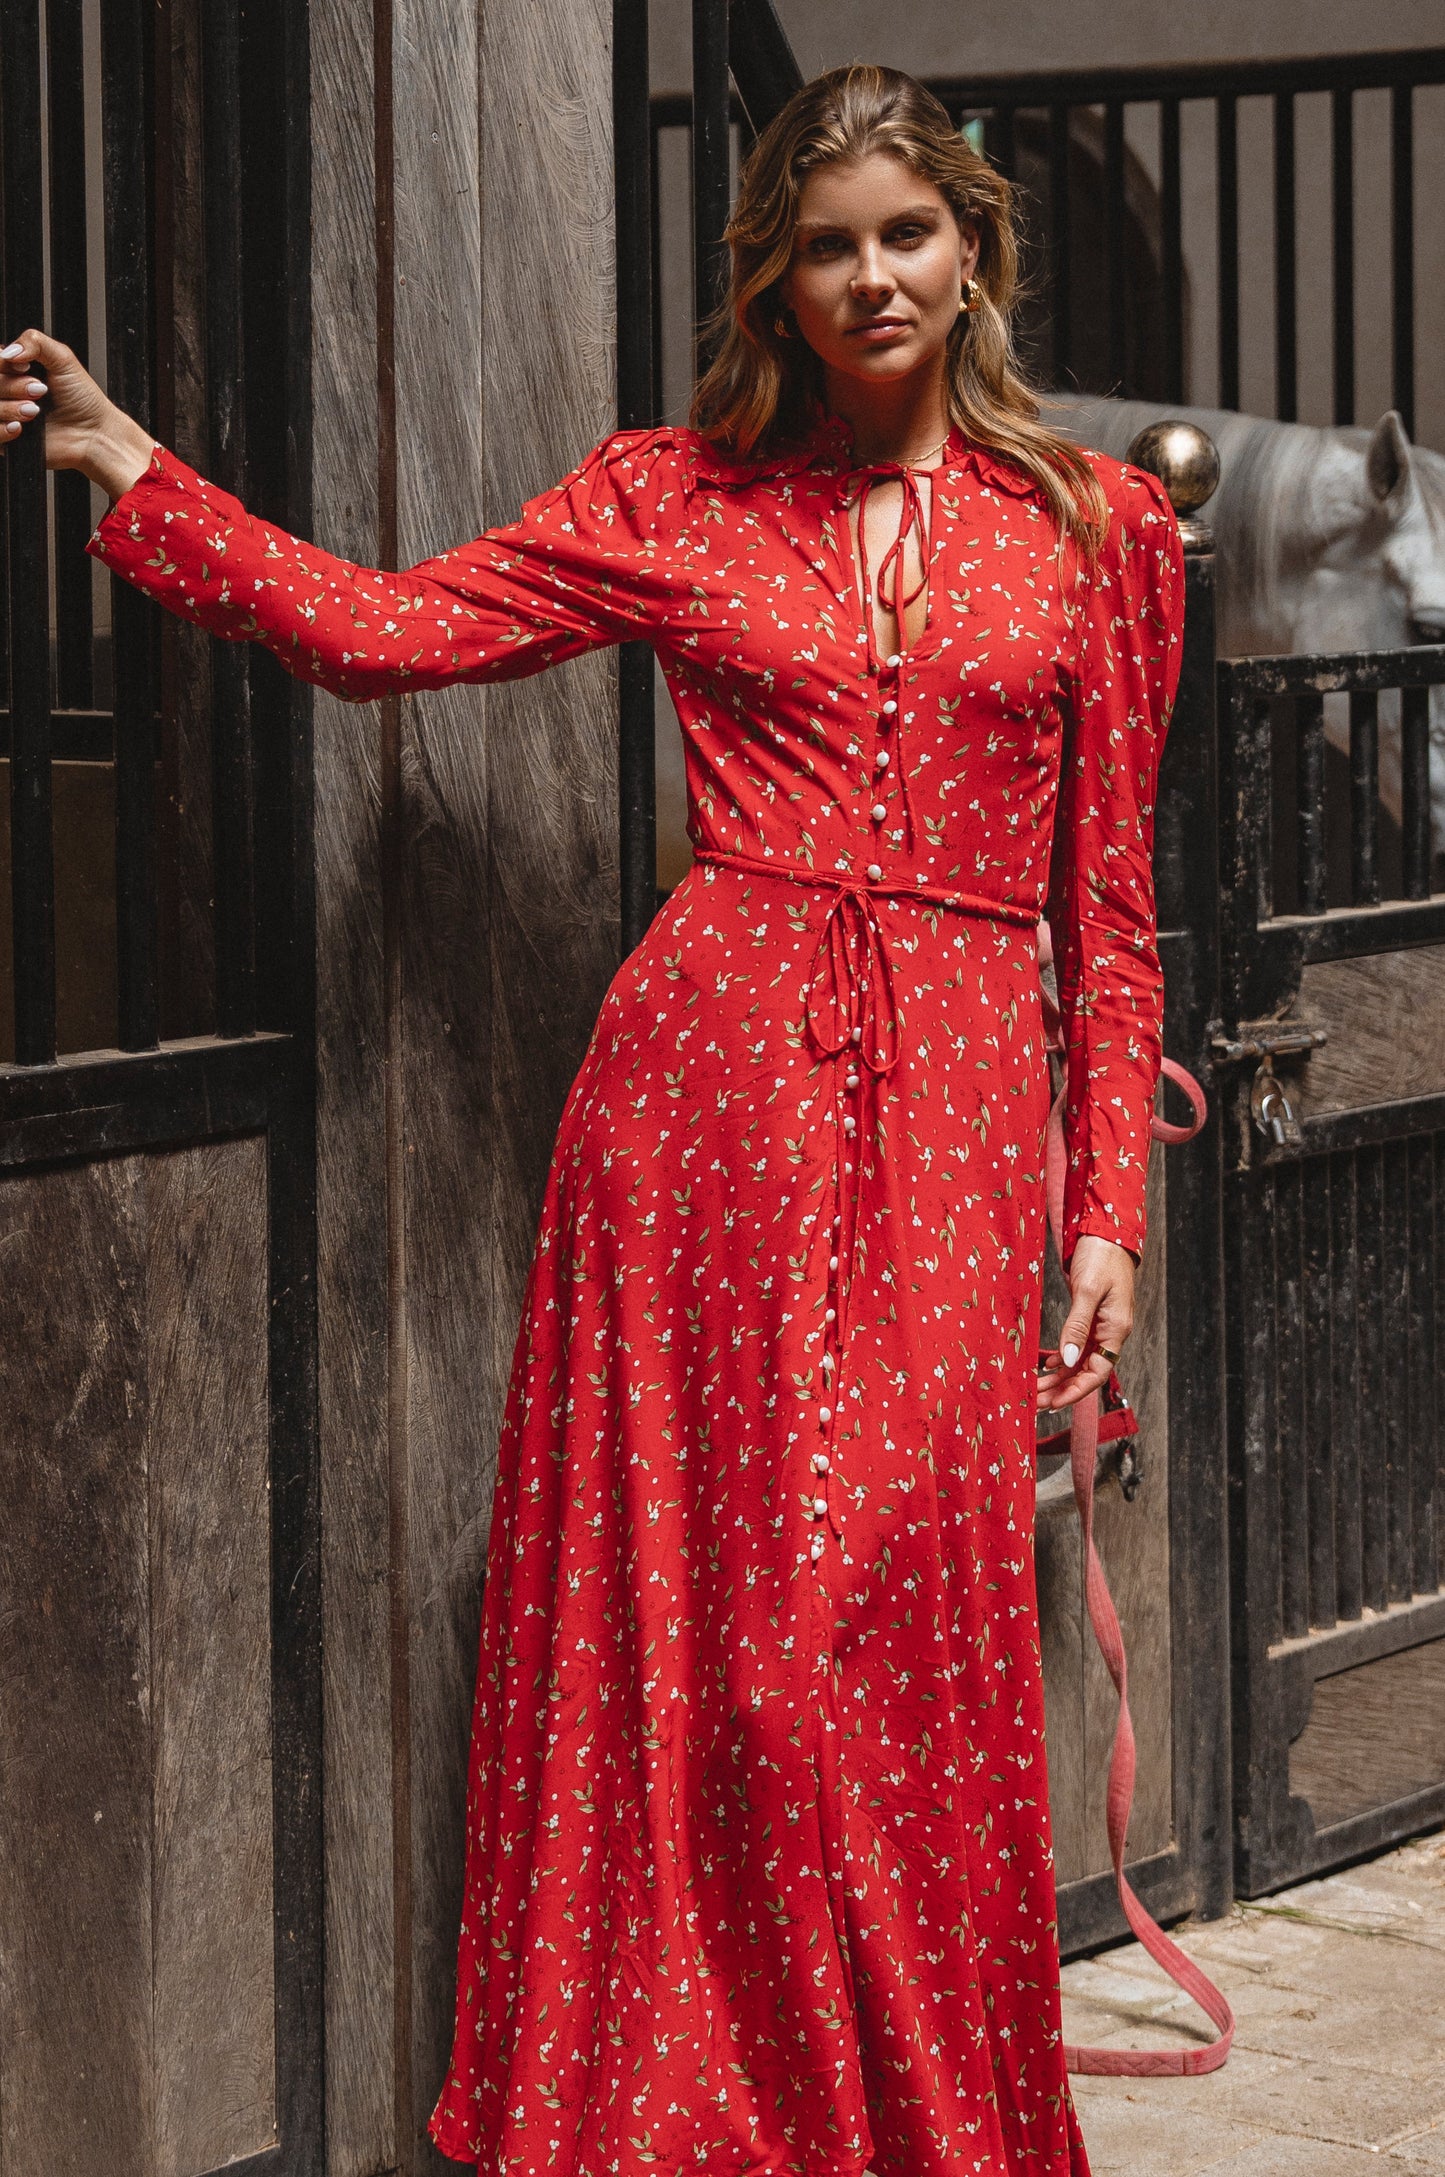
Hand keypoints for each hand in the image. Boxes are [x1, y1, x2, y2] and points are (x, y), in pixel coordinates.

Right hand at [0, 327, 153, 498]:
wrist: (95, 434)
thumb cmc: (83, 399)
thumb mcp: (63, 358)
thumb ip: (34, 342)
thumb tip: (7, 351)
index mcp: (17, 371)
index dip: (5, 365)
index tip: (27, 367)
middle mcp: (9, 392)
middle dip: (13, 386)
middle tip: (40, 391)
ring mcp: (7, 416)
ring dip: (11, 408)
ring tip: (35, 412)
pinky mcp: (8, 440)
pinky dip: (3, 429)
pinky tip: (21, 428)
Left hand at [1035, 1233, 1135, 1411]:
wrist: (1107, 1232)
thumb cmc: (1101, 1257)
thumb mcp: (1087, 1290)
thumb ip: (1077, 1325)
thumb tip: (1068, 1360)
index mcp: (1115, 1329)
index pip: (1098, 1372)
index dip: (1076, 1391)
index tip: (1053, 1404)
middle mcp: (1110, 1332)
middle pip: (1087, 1371)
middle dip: (1062, 1389)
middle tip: (1035, 1402)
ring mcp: (1102, 1325)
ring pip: (1079, 1360)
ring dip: (1059, 1376)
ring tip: (1035, 1388)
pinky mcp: (1092, 1316)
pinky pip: (1078, 1345)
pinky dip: (1062, 1357)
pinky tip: (1047, 1364)